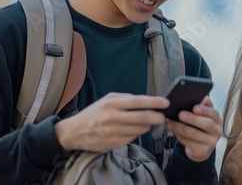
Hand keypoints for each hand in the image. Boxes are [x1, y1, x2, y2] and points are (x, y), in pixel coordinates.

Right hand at [54, 92, 168, 151]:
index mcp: (112, 104)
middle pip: (143, 118)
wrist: (74, 132)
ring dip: (149, 126)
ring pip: (141, 129)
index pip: (138, 102)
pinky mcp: (115, 143)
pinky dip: (138, 133)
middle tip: (163, 117)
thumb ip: (125, 98)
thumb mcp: (107, 100)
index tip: (166, 103)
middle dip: (158, 117)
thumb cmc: (93, 113)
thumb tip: (145, 100)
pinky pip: (134, 137)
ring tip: (149, 122)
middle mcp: (113, 118)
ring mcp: (114, 132)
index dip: (155, 102)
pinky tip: (135, 129)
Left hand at [166, 96, 222, 162]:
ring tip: (171, 123)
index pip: (214, 113)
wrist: (201, 149)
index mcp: (218, 120)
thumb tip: (204, 98)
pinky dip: (180, 136)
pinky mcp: (203, 151)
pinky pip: (189, 143)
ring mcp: (211, 142)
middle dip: (193, 118)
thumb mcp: (204, 118)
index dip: (205, 110)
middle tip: (180, 114)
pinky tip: (174, 131)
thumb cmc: (201, 129)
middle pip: (207, 124)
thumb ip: (204, 107)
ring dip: (181, 128)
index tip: (195, 107)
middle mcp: (217, 131)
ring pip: (195, 134)